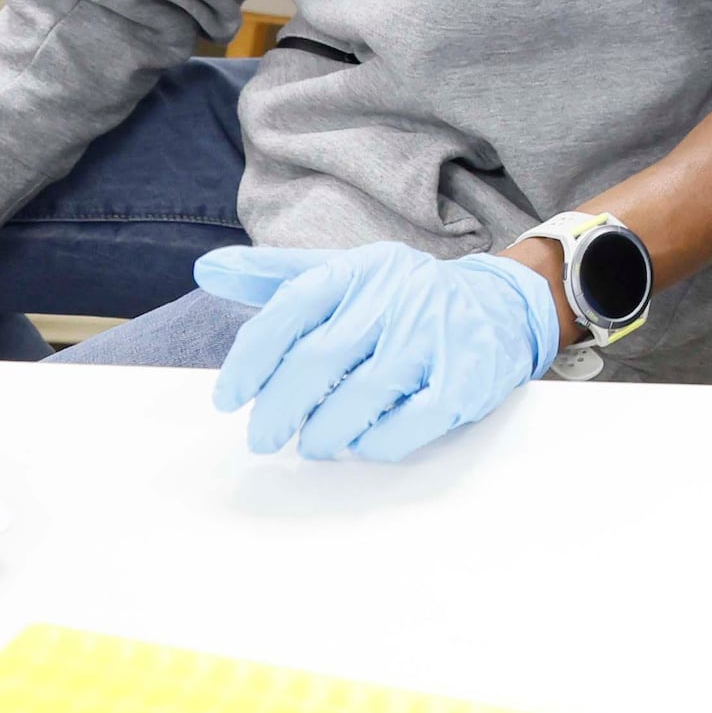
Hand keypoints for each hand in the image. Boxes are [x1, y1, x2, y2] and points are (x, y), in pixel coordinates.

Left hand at [197, 241, 556, 461]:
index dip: (252, 358)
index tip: (228, 398)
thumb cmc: (407, 297)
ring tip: (312, 444)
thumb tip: (208, 270)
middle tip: (262, 437)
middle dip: (280, 407)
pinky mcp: (466, 377)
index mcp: (361, 269)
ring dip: (324, 432)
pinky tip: (363, 442)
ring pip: (362, 396)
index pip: (293, 308)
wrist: (503, 303)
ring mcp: (434, 336)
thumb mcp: (348, 272)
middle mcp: (397, 296)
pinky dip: (377, 442)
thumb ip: (278, 276)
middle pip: (320, 359)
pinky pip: (411, 423)